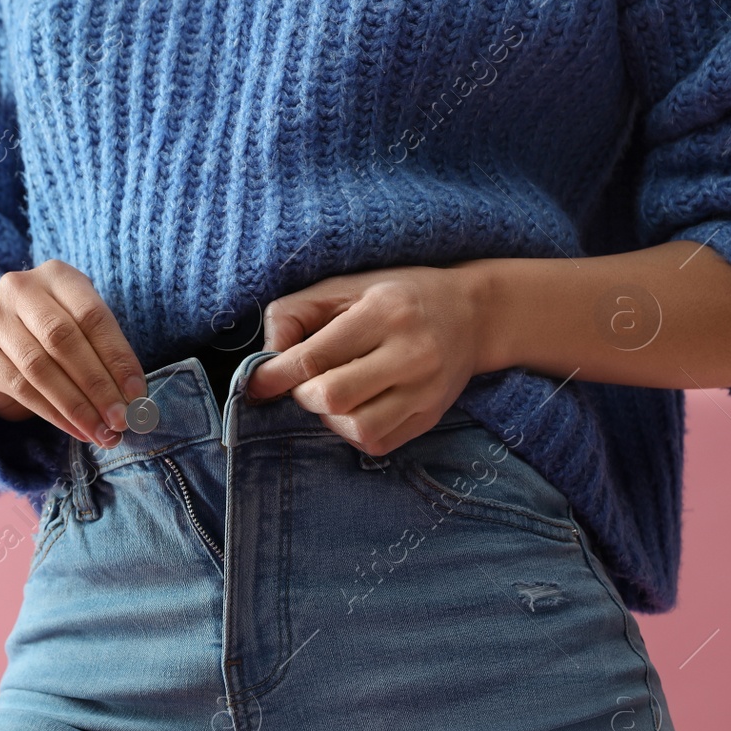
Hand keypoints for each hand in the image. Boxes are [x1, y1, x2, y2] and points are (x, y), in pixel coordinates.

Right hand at [0, 259, 147, 447]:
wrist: (2, 346)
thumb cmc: (54, 336)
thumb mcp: (82, 329)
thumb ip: (105, 354)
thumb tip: (135, 400)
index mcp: (56, 275)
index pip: (92, 317)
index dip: (117, 358)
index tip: (138, 395)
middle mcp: (19, 289)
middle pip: (63, 340)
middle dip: (97, 385)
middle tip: (121, 419)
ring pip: (40, 368)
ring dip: (77, 406)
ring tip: (102, 432)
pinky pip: (21, 388)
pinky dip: (54, 414)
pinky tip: (77, 430)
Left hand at [245, 263, 496, 454]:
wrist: (472, 314)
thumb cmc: (395, 297)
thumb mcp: (342, 287)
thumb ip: (292, 315)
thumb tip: (264, 363)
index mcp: (385, 312)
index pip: (313, 358)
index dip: (274, 376)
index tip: (258, 382)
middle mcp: (411, 353)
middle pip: (332, 398)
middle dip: (303, 395)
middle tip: (307, 381)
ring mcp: (426, 390)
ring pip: (355, 427)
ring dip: (329, 417)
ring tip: (334, 393)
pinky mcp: (430, 417)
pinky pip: (376, 443)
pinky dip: (353, 430)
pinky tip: (357, 406)